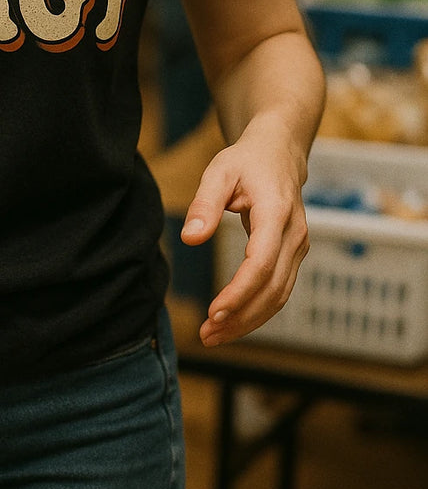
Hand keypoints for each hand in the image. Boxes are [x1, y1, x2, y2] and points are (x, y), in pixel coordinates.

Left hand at [179, 123, 309, 346]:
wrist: (279, 153)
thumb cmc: (246, 161)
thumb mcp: (219, 171)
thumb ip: (204, 204)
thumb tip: (189, 238)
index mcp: (276, 213)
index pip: (261, 263)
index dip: (239, 292)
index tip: (214, 313)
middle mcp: (294, 235)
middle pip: (273, 289)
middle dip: (241, 317)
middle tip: (207, 335)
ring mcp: (298, 248)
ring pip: (279, 296)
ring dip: (249, 321)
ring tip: (214, 336)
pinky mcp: (293, 256)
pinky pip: (279, 290)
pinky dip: (257, 310)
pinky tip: (233, 322)